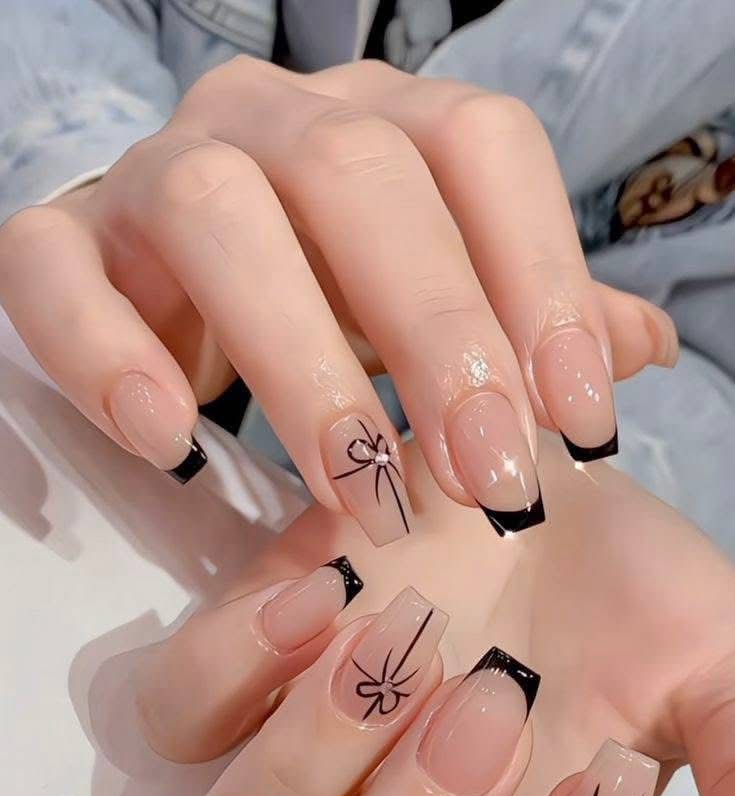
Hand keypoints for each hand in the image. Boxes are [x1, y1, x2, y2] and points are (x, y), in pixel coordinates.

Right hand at [0, 59, 676, 538]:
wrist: (166, 281)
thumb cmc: (326, 295)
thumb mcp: (435, 308)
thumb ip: (528, 322)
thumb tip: (640, 351)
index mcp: (379, 121)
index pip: (481, 148)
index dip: (541, 278)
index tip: (579, 420)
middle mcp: (270, 120)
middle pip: (359, 179)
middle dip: (437, 334)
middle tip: (487, 480)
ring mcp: (155, 172)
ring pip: (216, 216)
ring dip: (301, 364)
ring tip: (361, 493)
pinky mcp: (61, 244)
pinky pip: (56, 274)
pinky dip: (111, 355)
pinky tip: (174, 442)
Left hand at [134, 434, 734, 795]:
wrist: (531, 467)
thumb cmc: (619, 582)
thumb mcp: (710, 658)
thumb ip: (734, 758)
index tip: (598, 780)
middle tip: (490, 699)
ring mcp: (299, 774)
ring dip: (310, 766)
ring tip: (400, 641)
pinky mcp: (237, 678)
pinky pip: (172, 725)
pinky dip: (230, 668)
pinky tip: (321, 596)